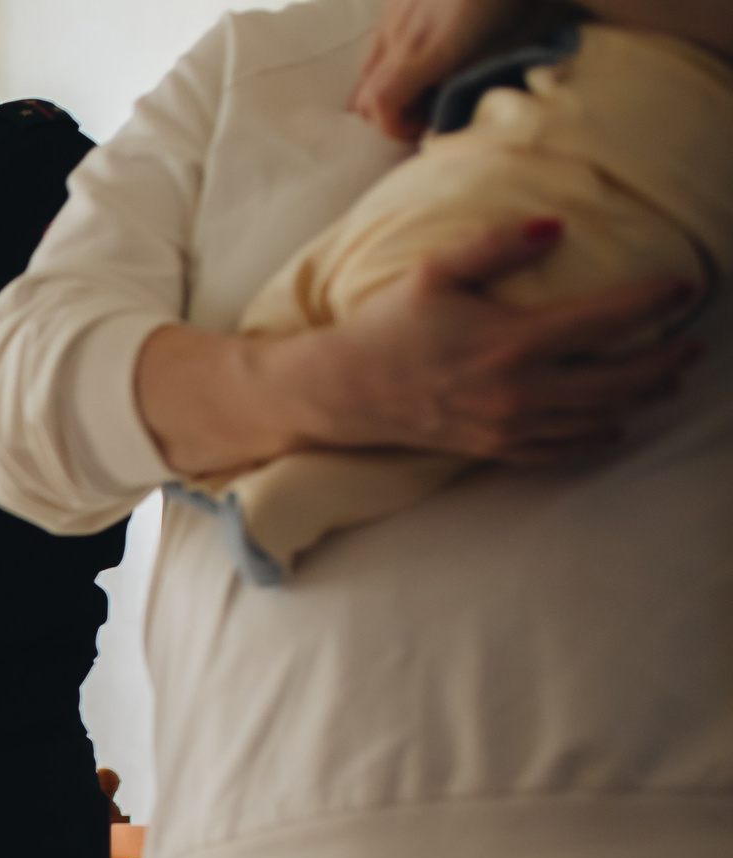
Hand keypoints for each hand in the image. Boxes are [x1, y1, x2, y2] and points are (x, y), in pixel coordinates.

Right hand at [135, 221, 700, 476]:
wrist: (343, 392)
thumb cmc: (388, 326)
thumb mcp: (435, 272)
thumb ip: (497, 245)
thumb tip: (557, 228)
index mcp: (511, 341)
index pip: (607, 320)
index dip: (655, 302)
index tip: (686, 288)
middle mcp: (519, 390)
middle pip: (620, 380)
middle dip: (665, 362)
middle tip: (692, 345)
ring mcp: (509, 426)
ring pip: (599, 419)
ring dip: (640, 399)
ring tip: (665, 380)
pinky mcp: (495, 449)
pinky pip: (563, 450)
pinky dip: (598, 437)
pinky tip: (615, 422)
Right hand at [349, 0, 524, 141]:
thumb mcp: (510, 39)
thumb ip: (474, 76)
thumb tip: (455, 101)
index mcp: (425, 50)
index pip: (380, 107)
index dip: (395, 130)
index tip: (426, 130)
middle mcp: (399, 34)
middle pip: (364, 95)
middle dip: (388, 115)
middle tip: (426, 113)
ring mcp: (393, 14)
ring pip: (367, 69)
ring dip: (387, 87)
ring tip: (424, 84)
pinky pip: (379, 41)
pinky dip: (389, 61)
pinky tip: (422, 50)